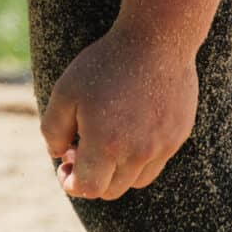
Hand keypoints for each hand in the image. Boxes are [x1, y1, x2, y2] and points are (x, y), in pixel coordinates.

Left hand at [40, 24, 198, 200]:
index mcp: (106, 145)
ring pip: (135, 181)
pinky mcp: (178, 137)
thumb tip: (57, 155)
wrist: (156, 41)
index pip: (88, 189)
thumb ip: (53, 129)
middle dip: (91, 178)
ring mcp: (162, 147)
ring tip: (104, 140)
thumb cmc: (104, 64)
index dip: (71, 183)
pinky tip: (127, 129)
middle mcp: (137, 153)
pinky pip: (155, 163)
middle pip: (111, 191)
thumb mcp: (65, 92)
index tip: (65, 165)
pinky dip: (138, 159)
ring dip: (115, 171)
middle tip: (79, 149)